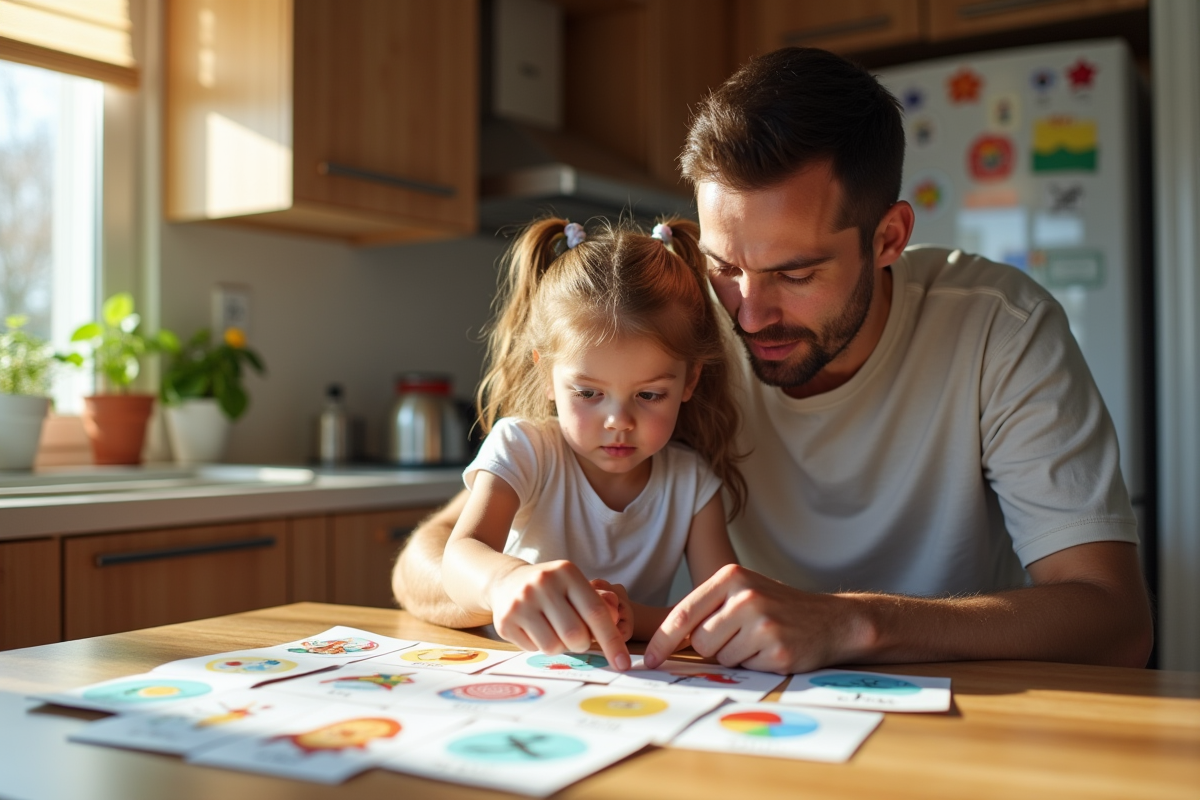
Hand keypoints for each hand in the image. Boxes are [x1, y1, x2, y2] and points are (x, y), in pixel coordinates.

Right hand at [487, 560, 631, 669]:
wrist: (507, 581)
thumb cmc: (552, 590)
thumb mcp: (574, 587)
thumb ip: (598, 606)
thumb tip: (618, 629)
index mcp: (566, 572)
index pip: (596, 612)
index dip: (612, 641)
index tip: (623, 663)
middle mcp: (542, 583)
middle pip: (575, 635)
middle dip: (581, 644)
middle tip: (576, 637)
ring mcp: (521, 602)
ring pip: (554, 647)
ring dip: (560, 646)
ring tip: (553, 630)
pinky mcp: (504, 621)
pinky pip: (533, 649)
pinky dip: (539, 646)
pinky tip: (535, 629)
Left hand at [642, 565, 867, 673]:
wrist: (831, 620)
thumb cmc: (778, 607)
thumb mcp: (742, 592)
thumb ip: (707, 609)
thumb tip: (664, 641)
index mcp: (731, 576)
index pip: (683, 613)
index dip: (662, 640)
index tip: (650, 659)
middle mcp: (746, 596)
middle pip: (699, 641)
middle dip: (712, 648)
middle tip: (739, 636)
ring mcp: (763, 622)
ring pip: (721, 658)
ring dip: (734, 657)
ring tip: (758, 641)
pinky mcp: (777, 649)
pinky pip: (745, 668)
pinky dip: (754, 665)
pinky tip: (772, 650)